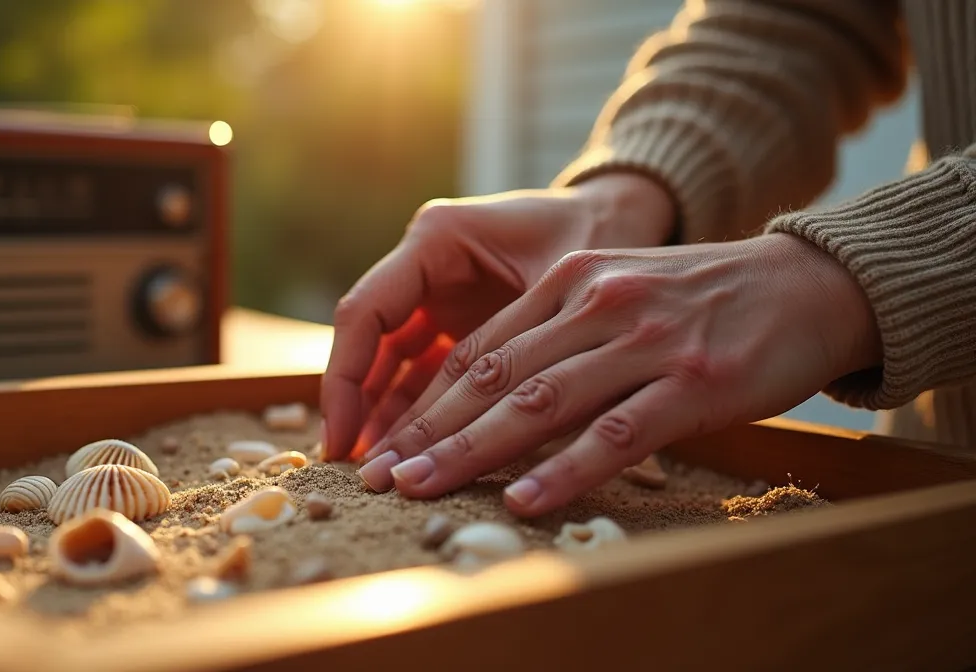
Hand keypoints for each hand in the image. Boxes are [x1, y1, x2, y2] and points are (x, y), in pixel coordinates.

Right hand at [320, 173, 676, 462]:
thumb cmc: (603, 232)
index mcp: (437, 239)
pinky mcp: (458, 322)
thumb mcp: (568, 283)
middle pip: (370, 343)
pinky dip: (420, 413)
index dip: (346, 379)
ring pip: (393, 364)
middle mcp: (425, 264)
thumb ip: (533, 342)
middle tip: (360, 472)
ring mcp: (438, 295)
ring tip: (384, 476)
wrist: (628, 213)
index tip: (340, 441)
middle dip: (359, 408)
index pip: (366, 312)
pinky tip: (417, 457)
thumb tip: (514, 426)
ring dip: (386, 418)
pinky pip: (425, 372)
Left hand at [356, 232, 882, 515]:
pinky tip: (524, 498)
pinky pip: (615, 433)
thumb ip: (560, 331)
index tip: (383, 443)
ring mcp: (642, 342)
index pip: (477, 350)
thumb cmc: (704, 298)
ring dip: (471, 451)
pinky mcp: (690, 383)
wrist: (808, 283)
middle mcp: (595, 304)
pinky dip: (564, 469)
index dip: (422, 400)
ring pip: (538, 403)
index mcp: (569, 280)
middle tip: (378, 475)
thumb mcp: (619, 289)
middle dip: (426, 430)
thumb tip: (494, 394)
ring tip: (422, 488)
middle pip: (491, 377)